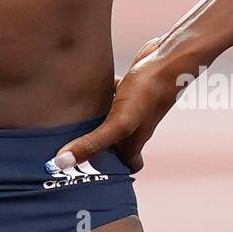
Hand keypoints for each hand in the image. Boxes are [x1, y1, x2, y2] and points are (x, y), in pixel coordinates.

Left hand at [50, 37, 180, 175]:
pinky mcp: (129, 87)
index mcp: (134, 142)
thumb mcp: (119, 122)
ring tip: (70, 121)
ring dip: (93, 121)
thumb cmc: (149, 92)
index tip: (86, 173)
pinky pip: (111, 96)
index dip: (111, 173)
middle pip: (114, 144)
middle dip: (95, 146)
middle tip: (69, 146)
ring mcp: (132, 107)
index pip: (126, 166)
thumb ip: (93, 143)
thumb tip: (63, 163)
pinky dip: (98, 95)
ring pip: (110, 120)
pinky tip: (81, 90)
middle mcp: (134, 127)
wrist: (169, 58)